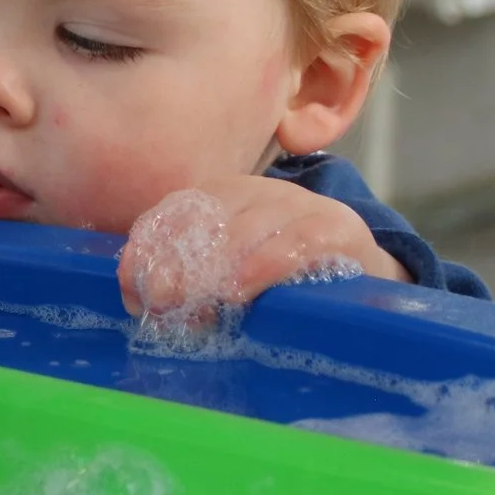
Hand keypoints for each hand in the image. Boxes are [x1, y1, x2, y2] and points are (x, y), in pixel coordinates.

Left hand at [118, 175, 408, 330]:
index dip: (150, 245)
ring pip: (249, 226)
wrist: (364, 277)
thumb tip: (138, 296)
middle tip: (157, 301)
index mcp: (229, 196)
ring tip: (193, 303)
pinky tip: (237, 292)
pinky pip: (295, 243)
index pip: (179, 209)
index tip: (130, 284)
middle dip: (176, 260)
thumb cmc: (285, 280)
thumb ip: (189, 280)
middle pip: (209, 216)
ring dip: (215, 267)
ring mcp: (301, 205)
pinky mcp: (336, 229)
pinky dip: (262, 265)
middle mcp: (262, 191)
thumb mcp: (233, 273)